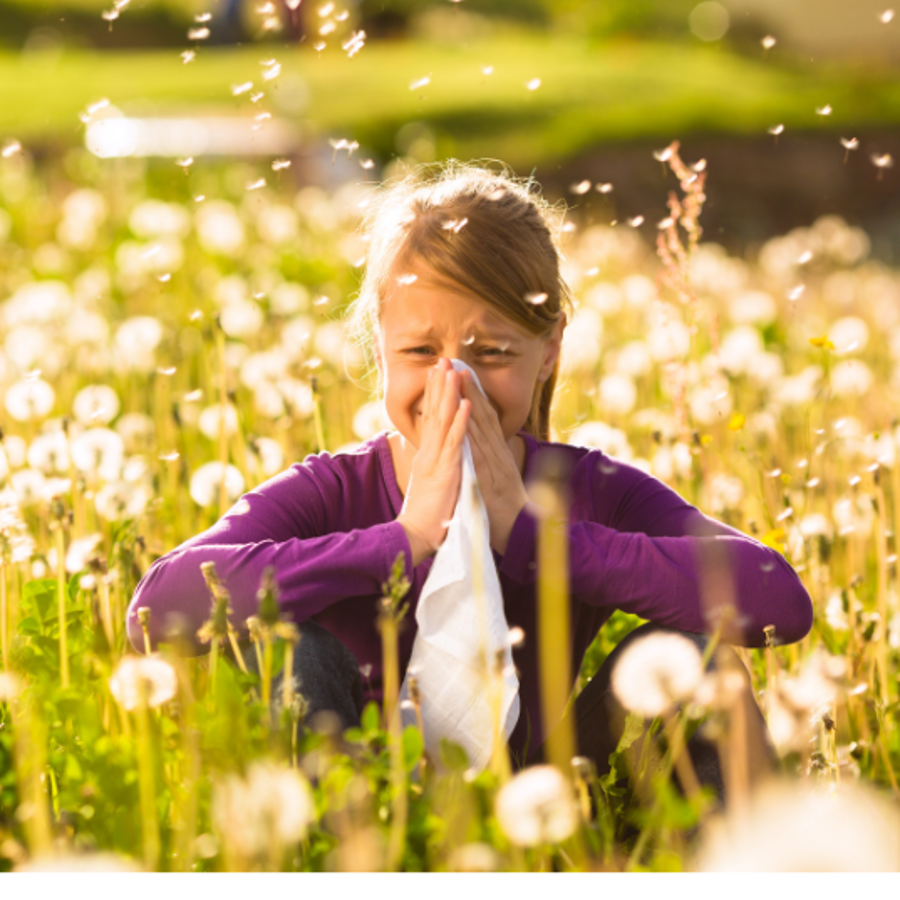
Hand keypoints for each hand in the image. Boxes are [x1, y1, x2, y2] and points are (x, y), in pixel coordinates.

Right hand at [396, 358, 470, 565]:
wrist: (416, 536)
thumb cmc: (426, 515)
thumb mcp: (430, 483)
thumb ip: (433, 465)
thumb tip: (435, 454)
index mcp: (427, 455)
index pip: (430, 418)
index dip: (435, 394)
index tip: (438, 373)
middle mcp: (429, 453)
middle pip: (434, 412)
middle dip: (439, 385)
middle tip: (442, 359)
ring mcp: (436, 460)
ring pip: (443, 421)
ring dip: (449, 394)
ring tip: (452, 370)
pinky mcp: (445, 471)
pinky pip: (455, 442)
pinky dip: (461, 421)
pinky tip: (466, 403)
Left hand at [459, 369, 528, 555]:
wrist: (522, 534)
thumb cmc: (506, 511)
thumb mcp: (498, 481)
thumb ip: (491, 462)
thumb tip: (483, 449)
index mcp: (497, 454)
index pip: (484, 418)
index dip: (473, 394)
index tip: (461, 373)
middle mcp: (497, 453)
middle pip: (482, 415)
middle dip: (469, 388)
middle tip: (456, 362)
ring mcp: (495, 464)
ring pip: (480, 427)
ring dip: (469, 401)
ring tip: (458, 377)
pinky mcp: (489, 479)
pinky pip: (479, 452)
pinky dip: (472, 432)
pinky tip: (464, 415)